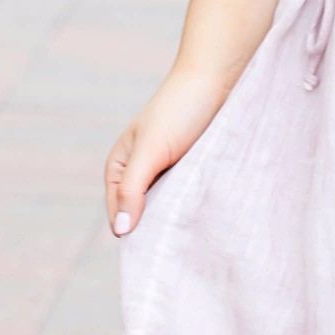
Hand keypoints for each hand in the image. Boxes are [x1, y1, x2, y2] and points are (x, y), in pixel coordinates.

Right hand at [105, 63, 235, 236]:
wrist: (215, 81)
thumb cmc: (178, 110)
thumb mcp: (151, 151)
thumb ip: (132, 190)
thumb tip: (120, 231)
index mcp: (119, 169)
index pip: (119, 217)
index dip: (135, 234)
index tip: (156, 253)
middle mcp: (139, 175)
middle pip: (143, 217)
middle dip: (158, 230)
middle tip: (178, 249)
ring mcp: (165, 174)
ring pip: (166, 210)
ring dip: (177, 219)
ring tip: (193, 234)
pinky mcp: (189, 172)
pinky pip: (187, 199)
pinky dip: (192, 207)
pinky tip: (204, 216)